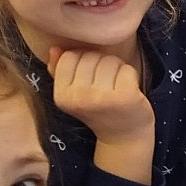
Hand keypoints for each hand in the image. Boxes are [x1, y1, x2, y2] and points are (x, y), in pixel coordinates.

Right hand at [48, 47, 155, 182]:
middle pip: (91, 56)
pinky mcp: (124, 97)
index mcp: (61, 96)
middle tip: (106, 84)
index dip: (83, 61)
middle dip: (101, 64)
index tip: (90, 78)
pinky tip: (129, 90)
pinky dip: (131, 75)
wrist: (123, 137)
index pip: (69, 56)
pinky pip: (127, 69)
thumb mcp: (74, 94)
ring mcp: (101, 98)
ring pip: (110, 60)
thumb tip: (54, 48)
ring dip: (117, 69)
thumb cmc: (98, 109)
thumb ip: (60, 71)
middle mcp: (78, 98)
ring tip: (116, 87)